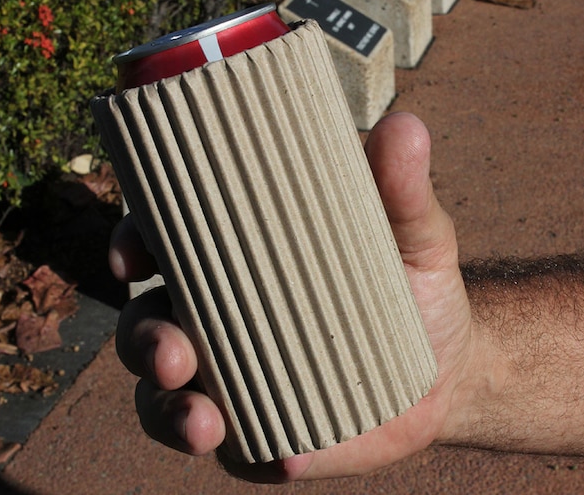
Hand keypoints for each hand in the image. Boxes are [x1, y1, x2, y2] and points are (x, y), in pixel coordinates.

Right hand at [111, 112, 474, 481]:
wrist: (450, 371)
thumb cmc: (417, 288)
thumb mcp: (414, 235)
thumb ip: (401, 190)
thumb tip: (404, 126)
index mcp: (242, 262)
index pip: (167, 246)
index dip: (133, 245)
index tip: (133, 253)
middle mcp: (223, 319)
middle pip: (149, 324)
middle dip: (142, 340)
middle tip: (172, 351)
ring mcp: (237, 380)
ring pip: (168, 395)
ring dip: (167, 409)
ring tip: (203, 419)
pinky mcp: (263, 434)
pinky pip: (236, 449)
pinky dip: (248, 454)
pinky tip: (281, 456)